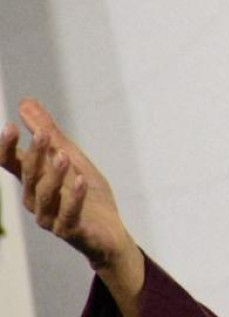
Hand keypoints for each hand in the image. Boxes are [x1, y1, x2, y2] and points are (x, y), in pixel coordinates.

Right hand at [0, 98, 143, 312]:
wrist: (110, 234)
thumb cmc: (87, 195)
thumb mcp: (72, 158)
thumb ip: (50, 134)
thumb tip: (25, 102)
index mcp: (34, 182)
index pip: (13, 163)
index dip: (8, 148)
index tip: (10, 126)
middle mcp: (36, 200)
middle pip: (30, 176)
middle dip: (36, 155)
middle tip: (44, 134)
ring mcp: (51, 218)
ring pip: (46, 195)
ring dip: (53, 175)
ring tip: (63, 155)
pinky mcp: (70, 230)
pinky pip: (69, 214)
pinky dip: (75, 197)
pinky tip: (82, 181)